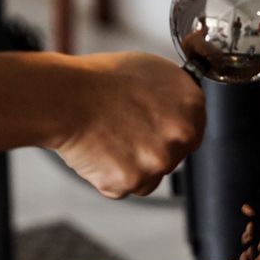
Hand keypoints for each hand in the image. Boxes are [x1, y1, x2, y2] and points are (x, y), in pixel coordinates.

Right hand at [50, 52, 205, 197]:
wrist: (66, 97)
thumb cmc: (102, 80)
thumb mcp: (152, 72)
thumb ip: (175, 99)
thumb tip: (180, 113)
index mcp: (192, 105)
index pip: (193, 134)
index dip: (170, 134)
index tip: (154, 132)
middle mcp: (181, 135)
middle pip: (173, 158)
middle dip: (151, 151)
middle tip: (124, 133)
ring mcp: (158, 161)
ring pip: (150, 177)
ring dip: (132, 167)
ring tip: (109, 140)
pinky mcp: (132, 181)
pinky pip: (125, 187)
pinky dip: (111, 177)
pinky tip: (100, 153)